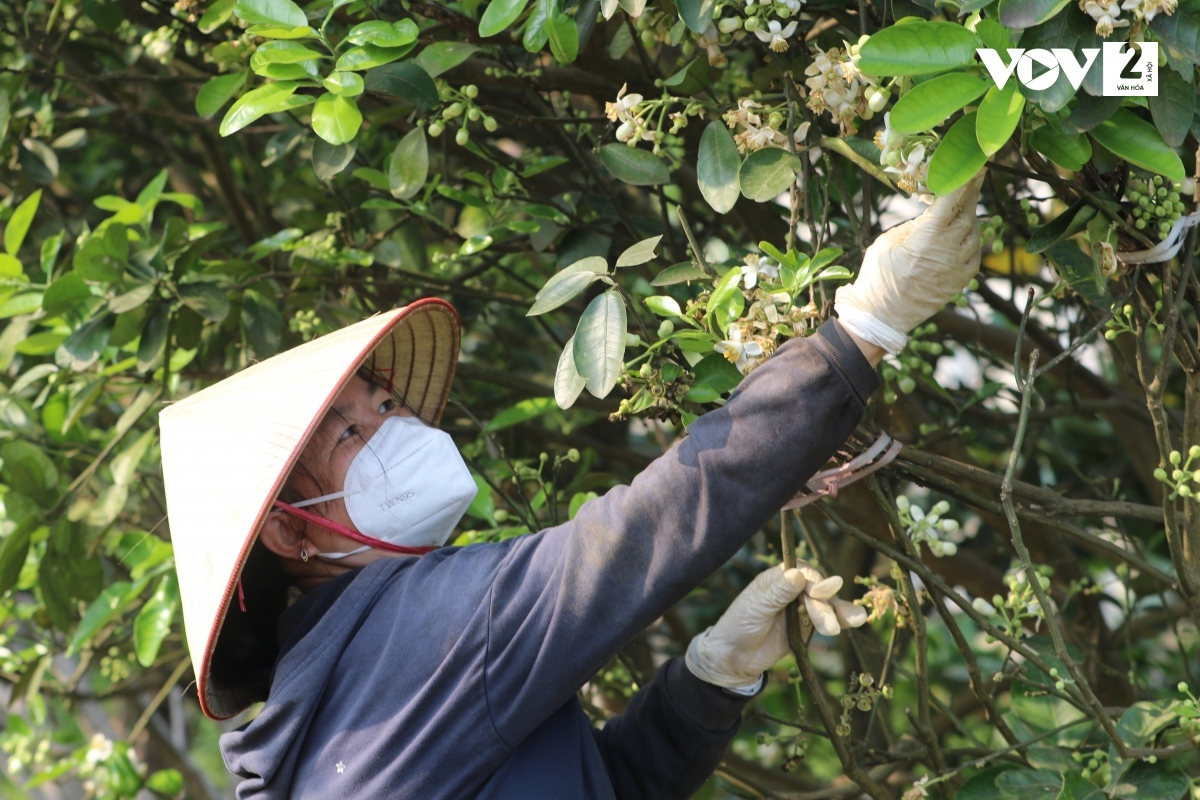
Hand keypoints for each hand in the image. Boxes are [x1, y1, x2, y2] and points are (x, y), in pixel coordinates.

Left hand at [684, 563, 866, 690]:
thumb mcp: (755, 608)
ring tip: (855, 620)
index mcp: (777, 579)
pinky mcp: (807, 627)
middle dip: (825, 606)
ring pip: (826, 605)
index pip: (803, 573)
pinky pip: (827, 621)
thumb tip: (798, 574)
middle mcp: (792, 590)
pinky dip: (841, 620)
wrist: (733, 659)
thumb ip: (778, 593)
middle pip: (818, 591)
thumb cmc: (737, 626)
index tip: (821, 593)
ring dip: (839, 612)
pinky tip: (856, 620)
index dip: (815, 581)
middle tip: (828, 626)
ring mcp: (801, 609)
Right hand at [835, 172, 984, 354]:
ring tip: (960, 209)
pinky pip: (975, 254)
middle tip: (971, 180)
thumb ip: (914, 224)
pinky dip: (971, 240)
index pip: (953, 201)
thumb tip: (932, 212)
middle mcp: (949, 251)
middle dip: (970, 195)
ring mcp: (958, 268)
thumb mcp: (888, 241)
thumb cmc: (878, 276)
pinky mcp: (961, 282)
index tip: (976, 165)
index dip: (966, 180)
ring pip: (974, 233)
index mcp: (928, 238)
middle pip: (968, 214)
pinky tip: (961, 236)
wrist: (881, 316)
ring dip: (969, 218)